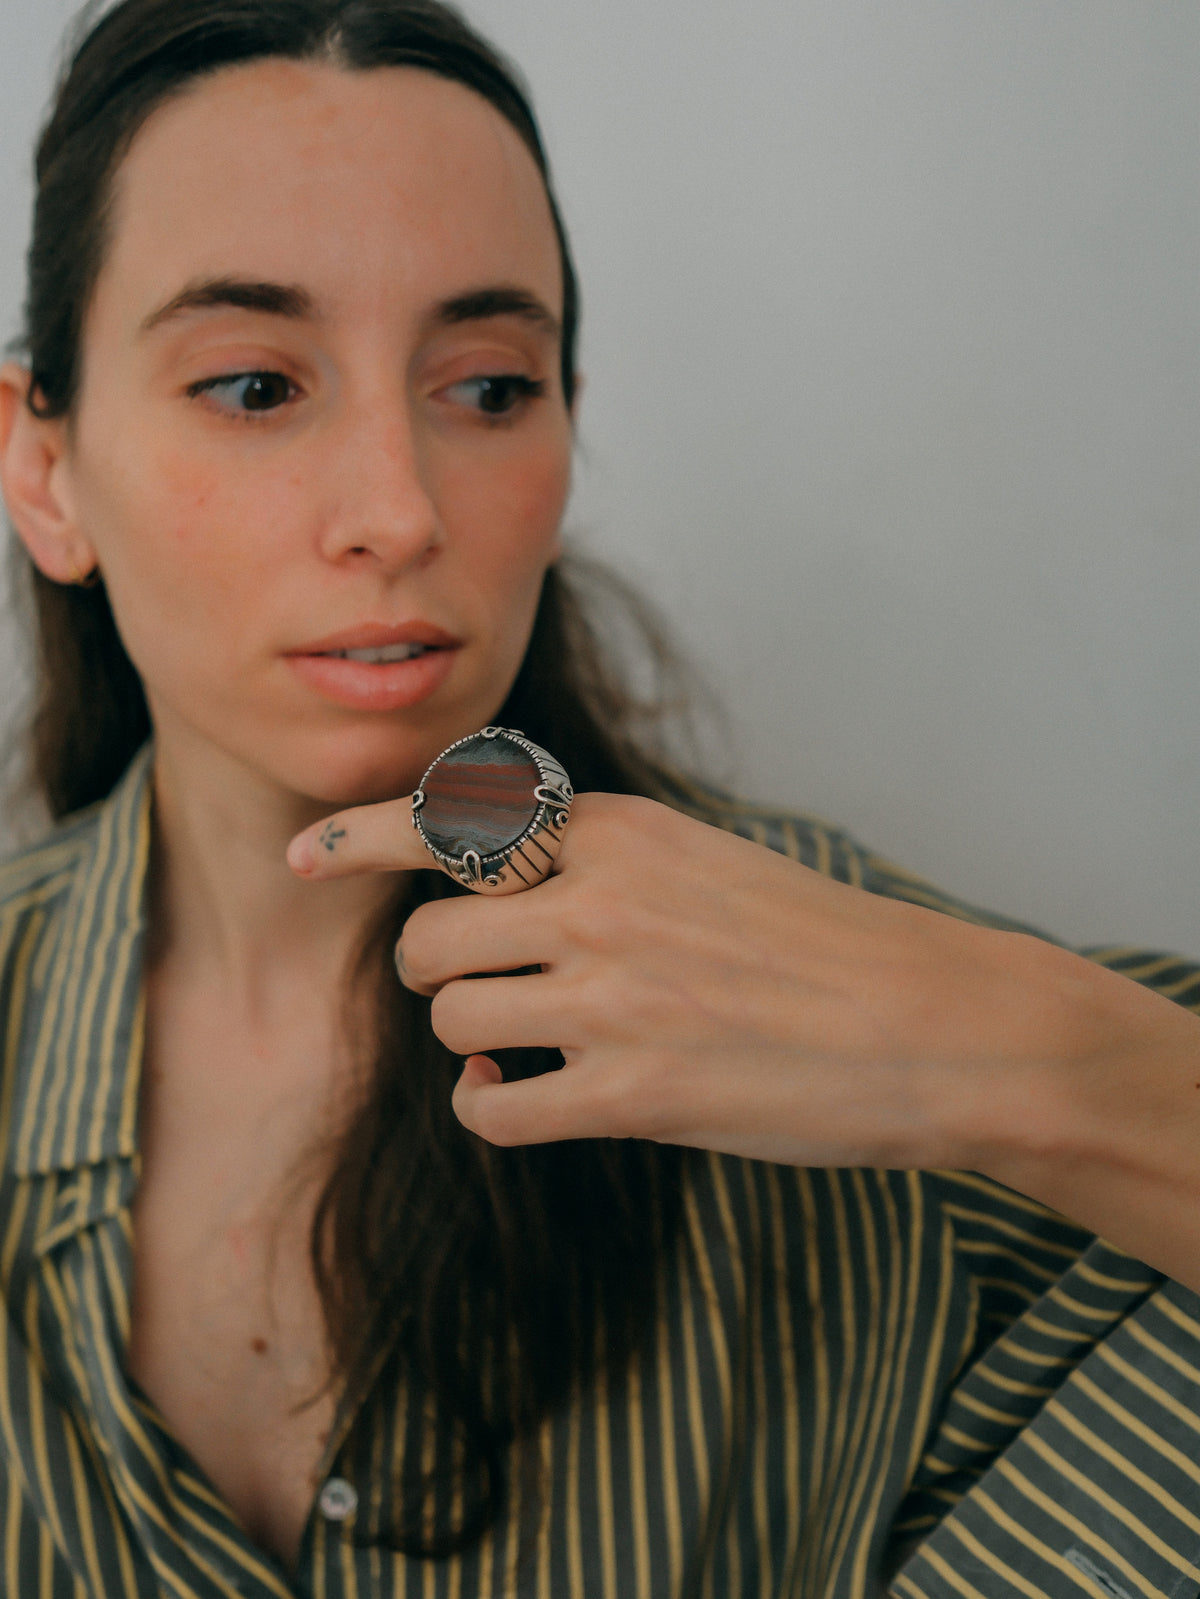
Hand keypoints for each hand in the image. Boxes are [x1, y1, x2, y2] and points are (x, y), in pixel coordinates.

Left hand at [289, 789, 1199, 1281]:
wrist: (935, 1022)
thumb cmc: (827, 948)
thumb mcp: (708, 865)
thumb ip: (601, 874)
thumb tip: (493, 920)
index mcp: (621, 831)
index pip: (452, 819)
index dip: (358, 837)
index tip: (304, 855)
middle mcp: (602, 897)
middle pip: (428, 935)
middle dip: (434, 970)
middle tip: (478, 991)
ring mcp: (613, 992)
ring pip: (451, 1016)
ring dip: (469, 1039)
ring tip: (528, 1048)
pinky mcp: (631, 1088)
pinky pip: (490, 1103)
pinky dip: (490, 1105)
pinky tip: (529, 1099)